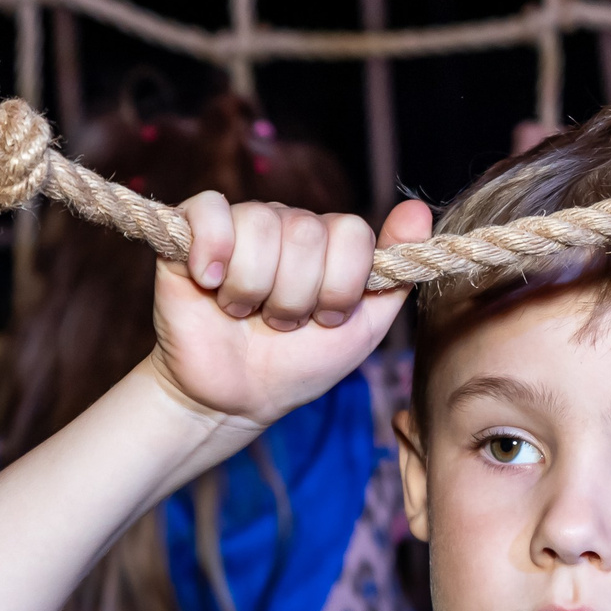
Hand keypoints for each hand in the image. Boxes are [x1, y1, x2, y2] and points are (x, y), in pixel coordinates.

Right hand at [151, 196, 432, 423]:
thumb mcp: (363, 328)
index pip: (351, 232)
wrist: (235, 399)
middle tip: (278, 323)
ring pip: (260, 226)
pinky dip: (212, 250)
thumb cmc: (298, 364)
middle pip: (305, 233)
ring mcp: (241, 225)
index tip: (326, 319)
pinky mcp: (191, 230)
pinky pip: (209, 211)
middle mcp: (288, 225)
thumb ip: (396, 272)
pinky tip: (209, 282)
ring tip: (243, 312)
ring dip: (253, 290)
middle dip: (294, 297)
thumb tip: (420, 210)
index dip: (339, 285)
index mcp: (330, 243)